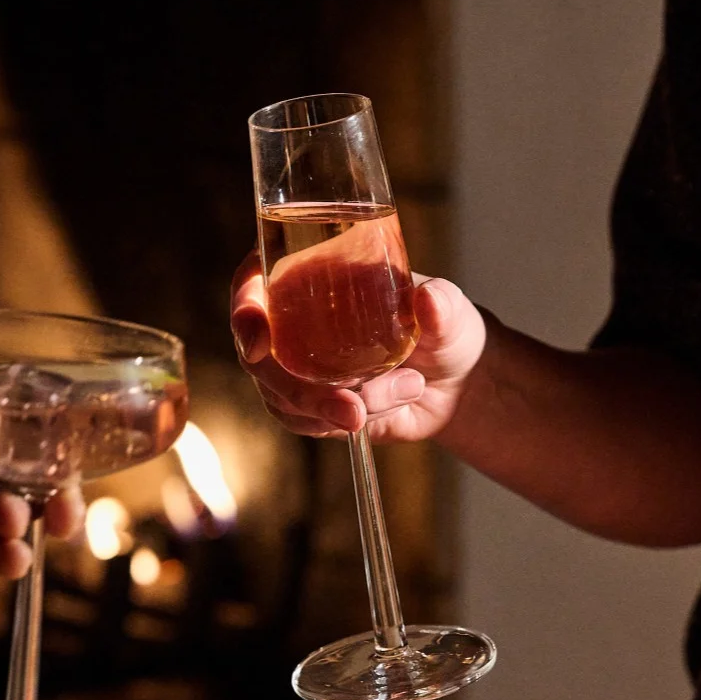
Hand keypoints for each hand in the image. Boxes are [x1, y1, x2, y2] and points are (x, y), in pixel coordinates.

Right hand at [230, 251, 489, 441]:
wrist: (455, 384)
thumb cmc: (445, 329)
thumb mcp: (450, 309)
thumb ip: (440, 304)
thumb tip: (427, 298)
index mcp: (311, 276)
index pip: (254, 284)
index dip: (244, 307)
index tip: (259, 338)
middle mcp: (292, 322)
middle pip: (259, 356)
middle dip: (298, 388)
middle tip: (352, 406)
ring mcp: (297, 369)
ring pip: (284, 398)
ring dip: (340, 407)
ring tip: (407, 390)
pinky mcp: (311, 408)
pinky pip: (307, 423)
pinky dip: (348, 422)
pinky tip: (392, 407)